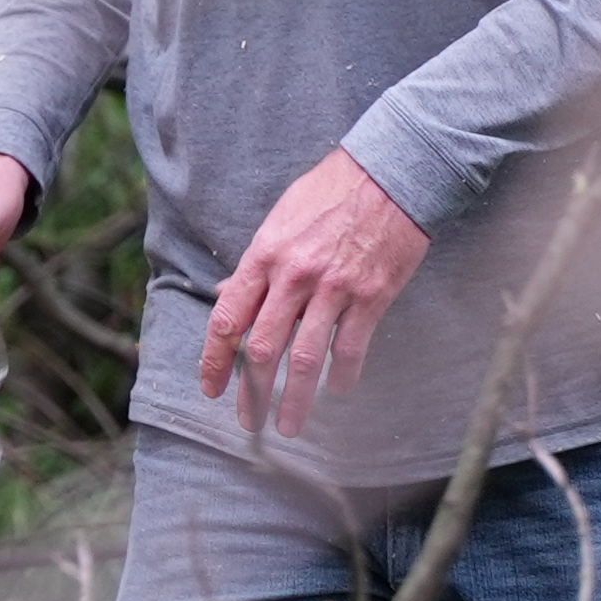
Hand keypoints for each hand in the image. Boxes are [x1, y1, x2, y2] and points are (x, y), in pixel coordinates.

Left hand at [200, 148, 426, 424]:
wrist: (390, 173)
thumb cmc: (331, 192)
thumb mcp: (279, 218)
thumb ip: (254, 264)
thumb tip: (224, 293)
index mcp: (264, 256)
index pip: (228, 318)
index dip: (214, 359)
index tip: (210, 388)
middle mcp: (294, 276)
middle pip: (262, 348)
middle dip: (252, 392)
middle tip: (249, 421)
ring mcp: (335, 289)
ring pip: (306, 358)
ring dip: (296, 399)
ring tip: (289, 426)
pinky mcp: (372, 296)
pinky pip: (352, 348)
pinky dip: (343, 376)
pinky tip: (337, 392)